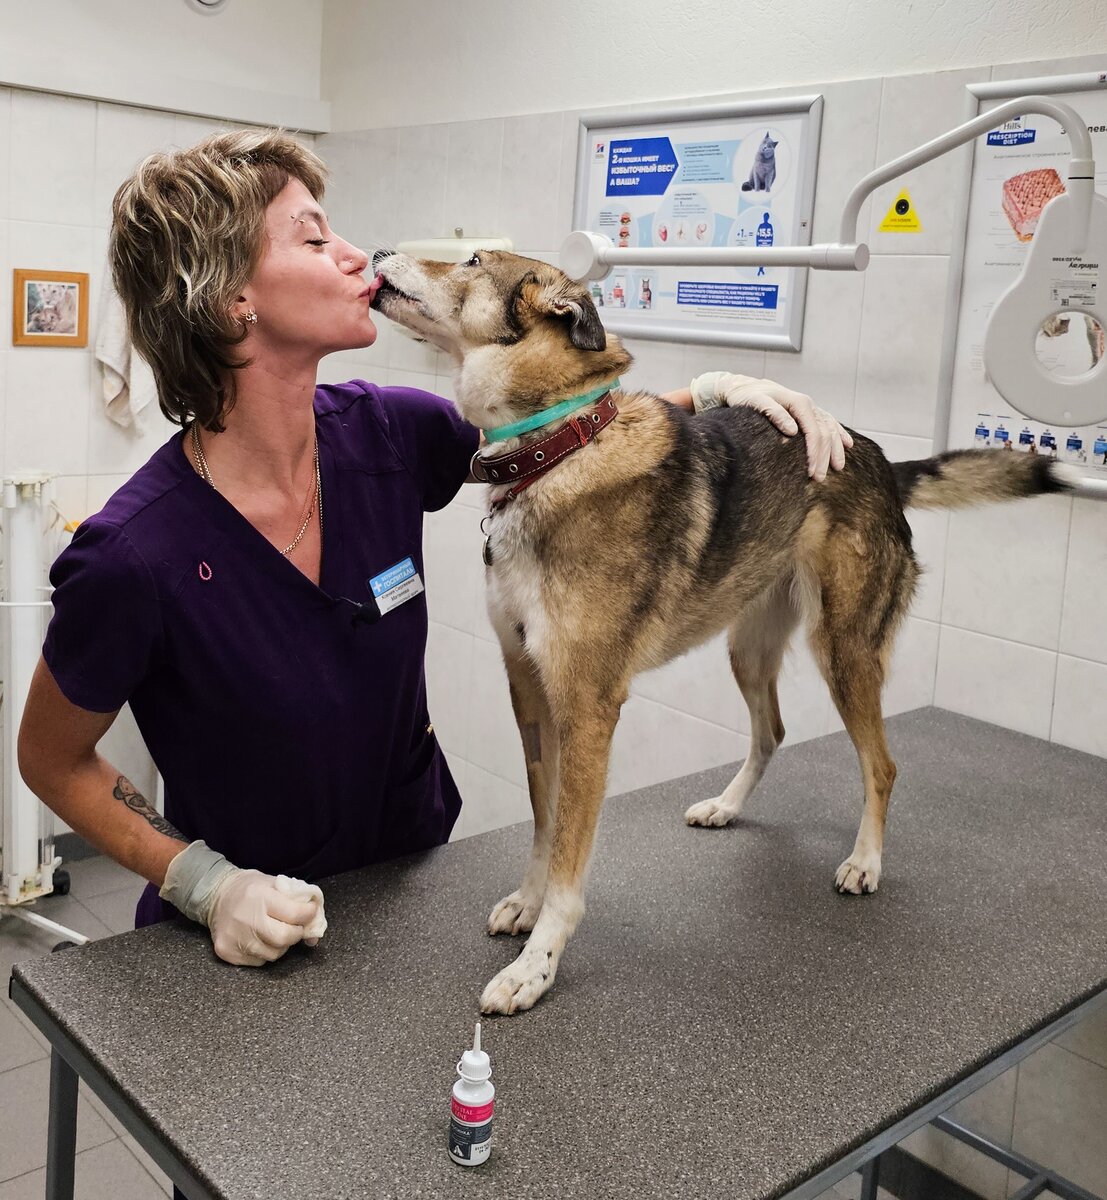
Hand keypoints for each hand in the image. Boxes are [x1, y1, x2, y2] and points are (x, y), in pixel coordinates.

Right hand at [207, 869, 323, 966]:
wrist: (216, 896)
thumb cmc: (250, 889)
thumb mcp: (274, 884)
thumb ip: (297, 902)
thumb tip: (314, 933)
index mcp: (260, 897)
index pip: (295, 914)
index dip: (308, 915)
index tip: (310, 912)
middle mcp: (247, 919)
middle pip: (284, 938)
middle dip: (296, 934)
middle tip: (295, 927)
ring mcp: (235, 938)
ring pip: (273, 954)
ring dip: (281, 945)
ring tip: (276, 931)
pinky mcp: (227, 952)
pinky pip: (258, 961)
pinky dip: (265, 952)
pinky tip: (260, 939)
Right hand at [690, 371, 853, 481]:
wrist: (740, 390)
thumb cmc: (768, 408)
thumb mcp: (792, 419)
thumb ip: (814, 428)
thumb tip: (847, 445)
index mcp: (809, 408)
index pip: (829, 427)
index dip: (835, 448)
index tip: (837, 468)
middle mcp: (801, 402)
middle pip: (820, 428)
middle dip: (822, 455)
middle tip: (819, 477)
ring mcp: (782, 399)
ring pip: (805, 420)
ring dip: (811, 446)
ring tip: (810, 467)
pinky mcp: (761, 398)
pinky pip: (774, 409)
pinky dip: (784, 419)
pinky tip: (791, 432)